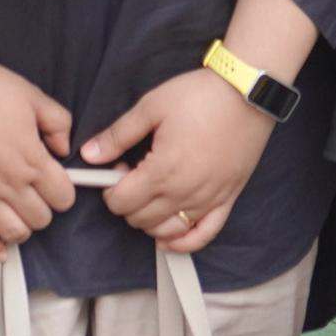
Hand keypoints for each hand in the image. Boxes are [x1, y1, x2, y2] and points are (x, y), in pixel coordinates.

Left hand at [88, 65, 275, 252]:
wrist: (246, 92)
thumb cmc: (200, 95)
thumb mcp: (152, 106)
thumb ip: (118, 134)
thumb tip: (89, 154)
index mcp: (162, 170)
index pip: (121, 201)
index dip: (110, 188)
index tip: (117, 169)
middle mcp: (184, 192)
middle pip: (140, 219)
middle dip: (127, 203)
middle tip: (133, 176)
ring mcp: (208, 199)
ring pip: (167, 232)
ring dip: (150, 221)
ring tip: (150, 195)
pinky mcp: (227, 199)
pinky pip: (203, 235)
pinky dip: (184, 242)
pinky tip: (170, 237)